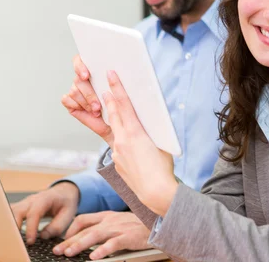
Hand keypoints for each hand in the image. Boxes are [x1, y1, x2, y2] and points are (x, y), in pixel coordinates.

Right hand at [10, 182, 79, 244]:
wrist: (63, 192)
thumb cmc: (66, 203)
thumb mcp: (69, 213)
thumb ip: (57, 226)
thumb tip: (43, 237)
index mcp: (45, 199)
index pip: (34, 213)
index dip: (30, 228)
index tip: (30, 241)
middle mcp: (32, 200)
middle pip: (17, 211)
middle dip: (15, 226)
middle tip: (16, 242)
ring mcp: (24, 203)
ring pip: (11, 212)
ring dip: (9, 225)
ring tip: (11, 239)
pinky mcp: (20, 208)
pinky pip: (10, 214)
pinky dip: (8, 223)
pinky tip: (8, 233)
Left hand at [52, 211, 150, 259]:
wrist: (160, 222)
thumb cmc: (140, 224)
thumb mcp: (119, 222)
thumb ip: (105, 227)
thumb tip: (88, 236)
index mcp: (107, 216)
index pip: (83, 219)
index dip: (70, 229)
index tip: (62, 239)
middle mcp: (110, 221)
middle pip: (85, 229)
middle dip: (69, 240)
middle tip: (57, 251)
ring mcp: (119, 228)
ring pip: (95, 235)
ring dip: (80, 244)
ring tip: (69, 253)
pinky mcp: (128, 237)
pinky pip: (113, 244)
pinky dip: (103, 250)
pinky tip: (94, 257)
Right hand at [61, 54, 113, 146]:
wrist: (117, 123)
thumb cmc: (121, 106)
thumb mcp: (121, 91)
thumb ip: (115, 80)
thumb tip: (112, 72)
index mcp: (94, 71)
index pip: (80, 60)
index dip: (80, 66)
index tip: (86, 76)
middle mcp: (83, 79)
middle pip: (78, 79)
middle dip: (89, 94)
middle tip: (98, 105)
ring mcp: (76, 90)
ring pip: (74, 90)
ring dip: (86, 102)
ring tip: (97, 110)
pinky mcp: (70, 101)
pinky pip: (67, 99)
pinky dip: (77, 106)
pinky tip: (88, 111)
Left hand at [104, 70, 177, 215]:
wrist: (155, 192)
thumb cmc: (163, 167)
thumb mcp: (160, 143)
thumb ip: (150, 132)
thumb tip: (145, 125)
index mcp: (135, 133)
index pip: (124, 105)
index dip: (117, 89)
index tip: (111, 76)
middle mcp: (122, 141)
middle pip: (114, 115)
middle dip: (110, 99)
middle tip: (105, 86)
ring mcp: (117, 152)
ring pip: (115, 131)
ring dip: (114, 119)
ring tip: (114, 109)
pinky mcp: (117, 163)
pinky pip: (118, 147)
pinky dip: (122, 140)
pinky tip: (129, 143)